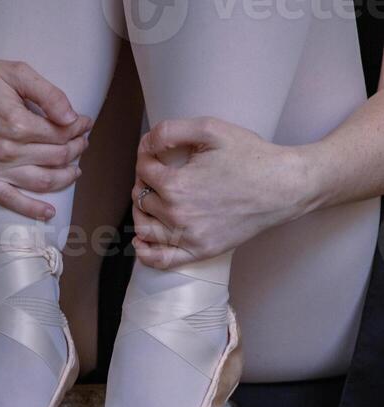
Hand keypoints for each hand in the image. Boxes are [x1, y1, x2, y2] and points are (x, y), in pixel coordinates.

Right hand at [0, 54, 91, 219]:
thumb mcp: (14, 72)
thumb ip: (47, 93)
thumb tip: (72, 118)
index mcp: (17, 123)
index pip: (61, 133)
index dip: (78, 128)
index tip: (84, 123)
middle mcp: (7, 150)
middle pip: (56, 158)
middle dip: (76, 149)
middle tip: (81, 142)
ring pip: (42, 181)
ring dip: (65, 177)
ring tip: (75, 169)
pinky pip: (12, 201)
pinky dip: (33, 210)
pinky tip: (49, 213)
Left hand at [131, 116, 312, 268]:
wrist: (281, 188)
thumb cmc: (250, 156)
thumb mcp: (211, 129)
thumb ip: (171, 130)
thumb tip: (146, 142)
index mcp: (176, 184)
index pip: (143, 170)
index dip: (145, 157)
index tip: (155, 154)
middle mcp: (177, 214)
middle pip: (141, 199)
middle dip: (144, 182)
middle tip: (158, 174)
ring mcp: (187, 237)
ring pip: (145, 229)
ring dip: (141, 213)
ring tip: (152, 201)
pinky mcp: (199, 252)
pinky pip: (161, 260)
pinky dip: (146, 253)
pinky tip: (142, 243)